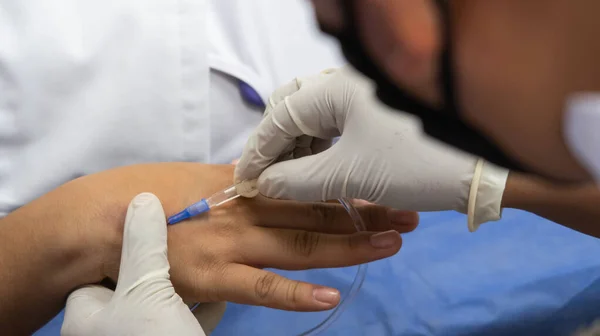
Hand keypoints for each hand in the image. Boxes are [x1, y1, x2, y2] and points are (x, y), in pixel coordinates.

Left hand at [62, 193, 204, 335]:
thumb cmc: (152, 334)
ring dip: (187, 282)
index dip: (122, 245)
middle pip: (135, 283)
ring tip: (201, 258)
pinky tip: (216, 294)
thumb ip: (143, 245)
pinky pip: (184, 317)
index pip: (97, 269)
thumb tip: (145, 199)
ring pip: (162, 302)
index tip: (149, 224)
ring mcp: (141, 335)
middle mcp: (110, 326)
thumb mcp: (144, 288)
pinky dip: (200, 304)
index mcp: (87, 315)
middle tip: (181, 237)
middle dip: (160, 262)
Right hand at [69, 163, 416, 310]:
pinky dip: (297, 293)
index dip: (352, 190)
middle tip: (409, 213)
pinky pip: (263, 287)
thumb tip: (282, 181)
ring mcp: (234, 243)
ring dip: (349, 245)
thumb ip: (248, 182)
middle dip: (366, 214)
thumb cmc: (158, 193)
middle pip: (317, 213)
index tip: (386, 188)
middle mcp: (249, 210)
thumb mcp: (209, 176)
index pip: (311, 186)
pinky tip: (329, 295)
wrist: (108, 218)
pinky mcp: (216, 275)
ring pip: (302, 245)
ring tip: (390, 243)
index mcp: (249, 186)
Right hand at [235, 67, 508, 228]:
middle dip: (277, 147)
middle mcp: (347, 83)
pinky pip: (337, 126)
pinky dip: (323, 149)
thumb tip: (264, 185)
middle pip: (294, 111)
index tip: (244, 181)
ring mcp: (365, 96)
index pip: (279, 116)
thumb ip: (297, 181)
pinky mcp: (380, 112)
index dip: (258, 151)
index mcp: (335, 88)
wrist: (487, 168)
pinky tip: (319, 171)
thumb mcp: (350, 176)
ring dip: (299, 150)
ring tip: (290, 182)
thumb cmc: (416, 166)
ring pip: (316, 120)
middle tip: (267, 181)